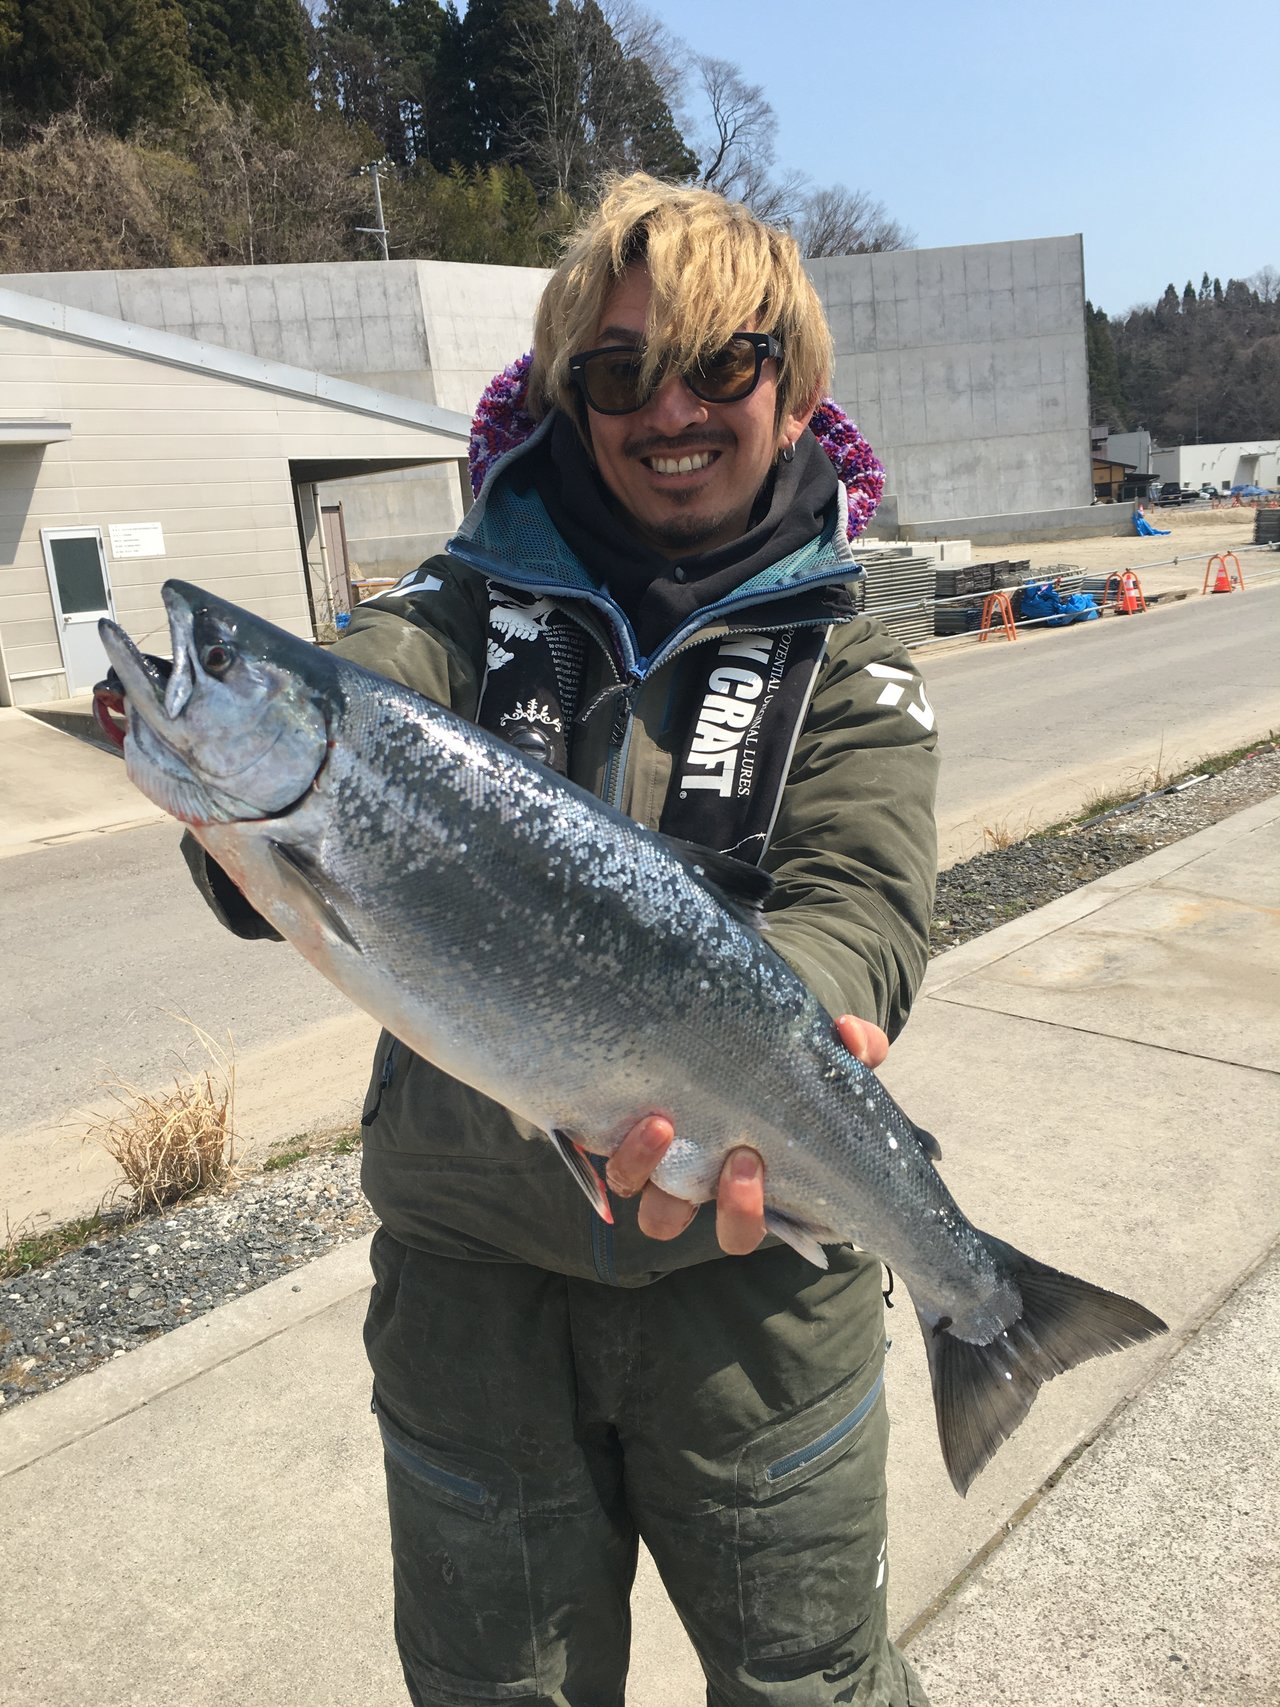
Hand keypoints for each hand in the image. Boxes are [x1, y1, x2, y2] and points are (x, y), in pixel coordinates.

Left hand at [608, 1013, 889, 1253]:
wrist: (739, 1043)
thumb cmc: (785, 1071)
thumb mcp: (828, 1061)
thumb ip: (854, 1050)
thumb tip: (850, 1036)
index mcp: (740, 1184)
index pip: (737, 1228)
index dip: (741, 1214)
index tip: (751, 1166)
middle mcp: (688, 1180)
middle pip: (675, 1222)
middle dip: (701, 1197)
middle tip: (738, 1155)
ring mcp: (650, 1155)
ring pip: (632, 1189)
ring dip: (639, 1164)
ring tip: (660, 1122)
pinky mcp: (616, 1123)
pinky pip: (594, 1142)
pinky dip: (602, 1131)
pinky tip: (618, 1101)